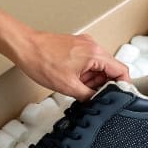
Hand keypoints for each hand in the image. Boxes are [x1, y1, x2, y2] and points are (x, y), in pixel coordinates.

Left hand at [15, 31, 129, 100]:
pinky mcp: (76, 46)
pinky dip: (85, 74)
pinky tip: (73, 80)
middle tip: (92, 96)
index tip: (119, 97)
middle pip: (110, 69)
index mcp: (95, 54)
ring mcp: (84, 45)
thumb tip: (99, 102)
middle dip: (103, 85)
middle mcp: (93, 46)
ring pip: (98, 67)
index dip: (123, 86)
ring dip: (92, 80)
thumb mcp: (68, 87)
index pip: (121, 70)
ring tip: (78, 87)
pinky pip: (88, 62)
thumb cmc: (41, 61)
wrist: (25, 47)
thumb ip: (89, 96)